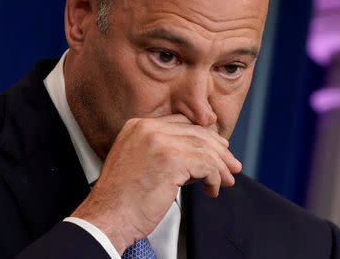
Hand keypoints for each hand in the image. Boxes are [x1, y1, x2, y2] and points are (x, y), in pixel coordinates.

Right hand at [70, 114, 241, 253]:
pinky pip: (206, 164)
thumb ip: (164, 151)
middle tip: (231, 165)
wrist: (107, 217)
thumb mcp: (139, 162)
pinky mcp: (171, 160)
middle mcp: (148, 129)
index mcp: (138, 126)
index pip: (182, 123)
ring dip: (220, 167)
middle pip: (197, 133)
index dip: (204, 136)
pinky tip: (212, 190)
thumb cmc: (122, 198)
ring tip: (227, 181)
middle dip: (219, 150)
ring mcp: (159, 142)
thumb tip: (198, 156)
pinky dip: (215, 178)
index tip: (218, 149)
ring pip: (205, 148)